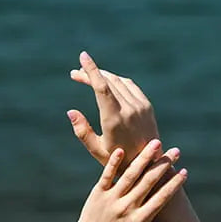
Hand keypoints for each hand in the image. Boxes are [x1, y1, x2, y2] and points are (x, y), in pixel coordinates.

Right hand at [67, 52, 160, 166]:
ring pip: (118, 81)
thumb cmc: (119, 161)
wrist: (149, 165)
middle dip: (91, 73)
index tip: (82, 57)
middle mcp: (128, 109)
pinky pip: (129, 85)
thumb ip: (82, 131)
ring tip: (88, 77)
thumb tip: (71, 111)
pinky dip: (116, 81)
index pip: (101, 87)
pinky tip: (107, 83)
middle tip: (76, 73)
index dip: (91, 70)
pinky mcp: (146, 105)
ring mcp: (140, 106)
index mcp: (114, 120)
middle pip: (108, 81)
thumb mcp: (97, 150)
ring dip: (102, 76)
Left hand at [69, 139, 186, 221]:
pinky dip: (114, 162)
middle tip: (176, 152)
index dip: (174, 185)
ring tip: (156, 143)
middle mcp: (126, 208)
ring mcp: (111, 199)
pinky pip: (107, 175)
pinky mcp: (98, 193)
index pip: (161, 199)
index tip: (185, 172)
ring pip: (130, 174)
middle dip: (164, 165)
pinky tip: (123, 149)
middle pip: (148, 182)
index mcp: (138, 221)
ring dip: (144, 158)